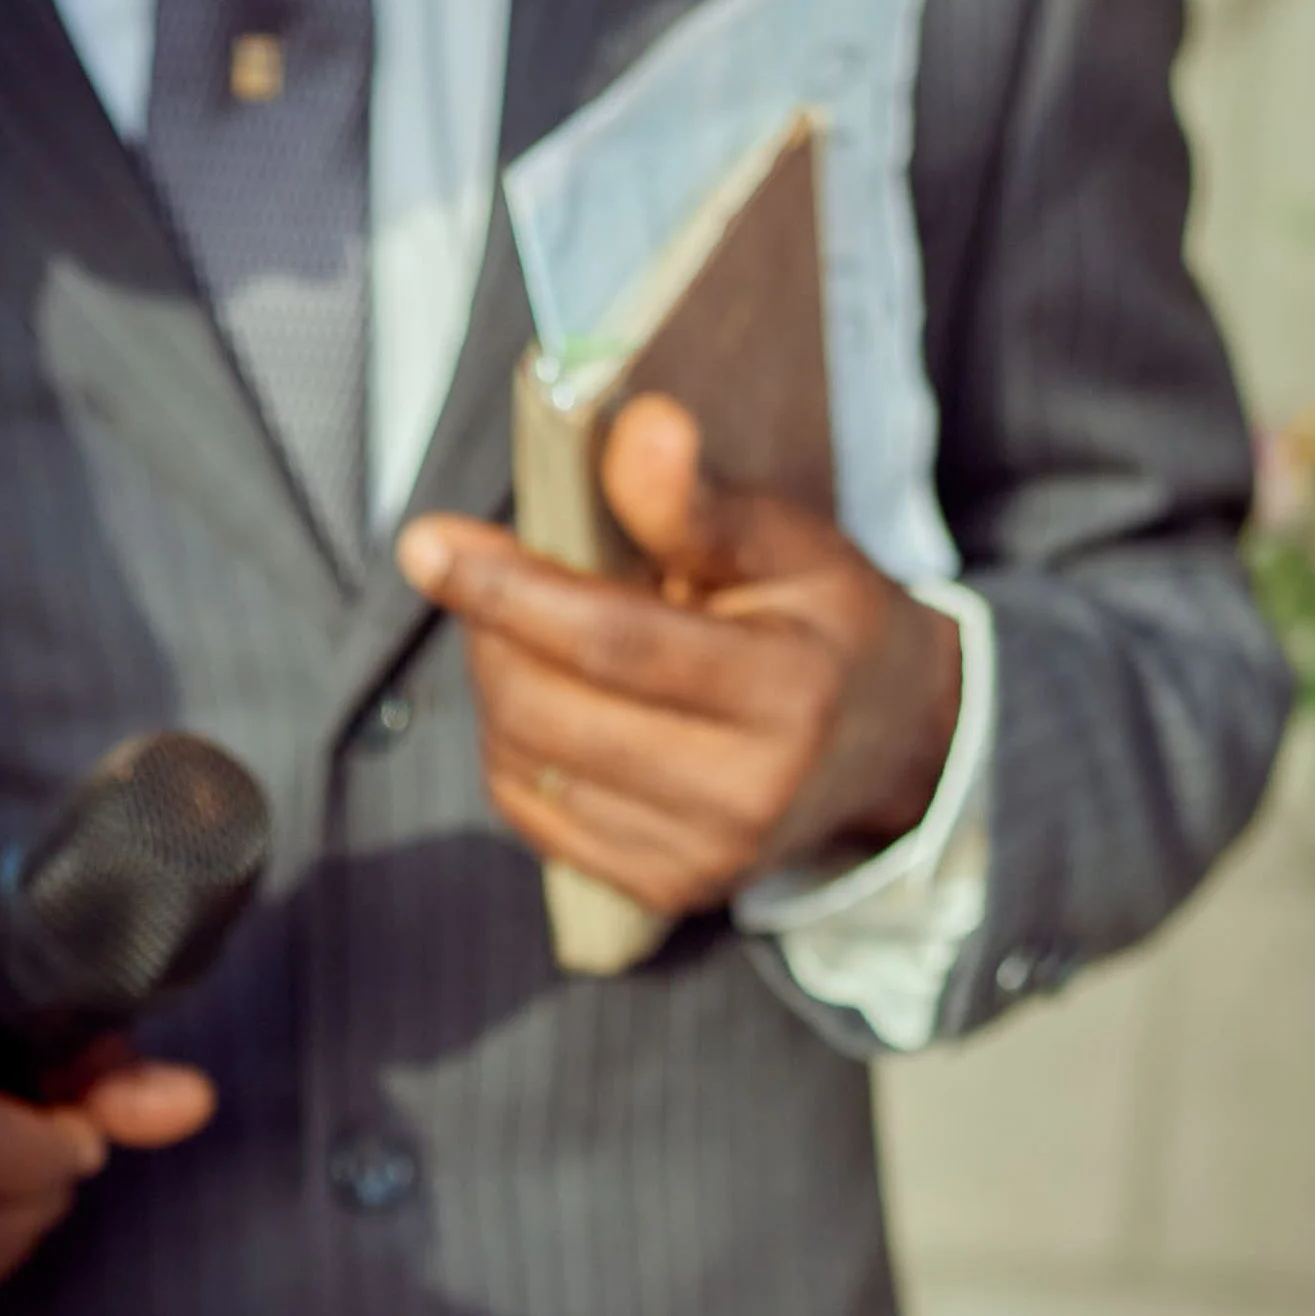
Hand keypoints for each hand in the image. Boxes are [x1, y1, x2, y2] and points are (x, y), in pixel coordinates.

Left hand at [398, 393, 962, 918]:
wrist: (889, 749)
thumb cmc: (825, 626)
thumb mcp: (789, 545)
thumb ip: (700, 502)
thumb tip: (638, 426)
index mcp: (784, 692)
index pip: (614, 641)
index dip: (509, 590)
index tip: (425, 544)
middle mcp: (743, 793)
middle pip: (553, 711)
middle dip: (491, 632)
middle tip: (483, 575)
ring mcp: (702, 857)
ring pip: (529, 764)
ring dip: (497, 685)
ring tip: (525, 632)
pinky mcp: (665, 890)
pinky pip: (535, 813)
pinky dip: (514, 746)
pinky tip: (545, 700)